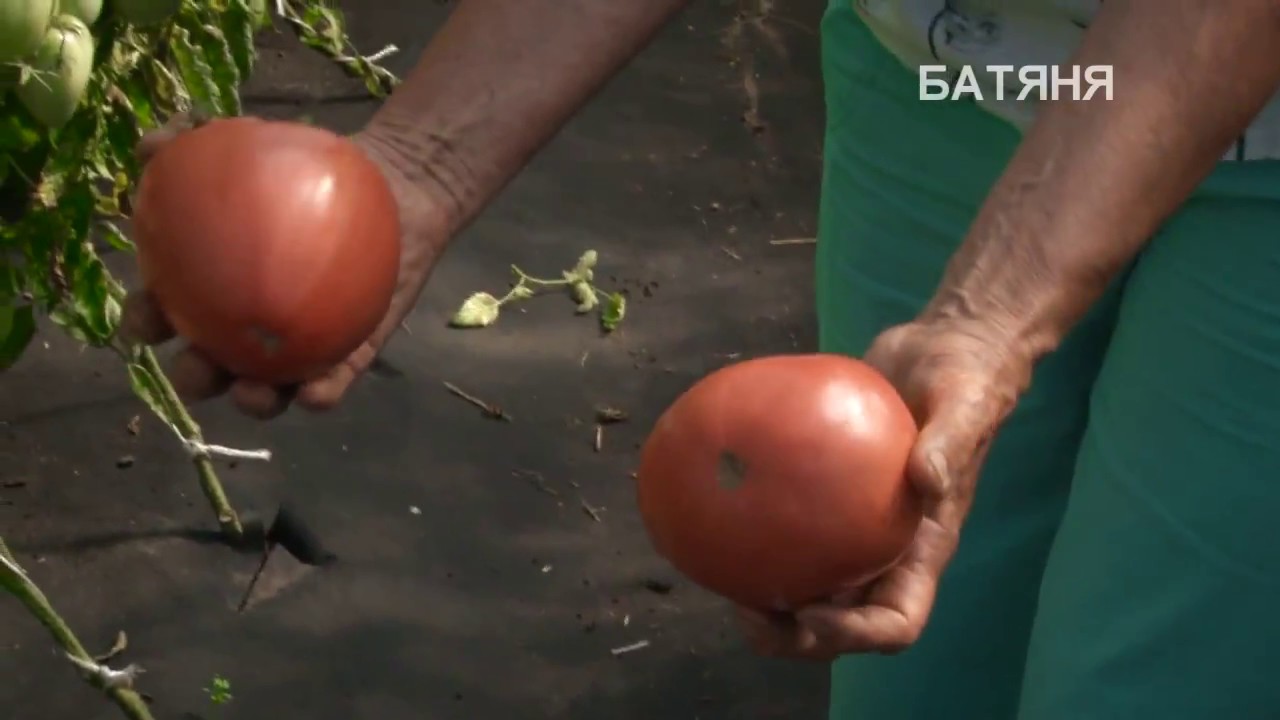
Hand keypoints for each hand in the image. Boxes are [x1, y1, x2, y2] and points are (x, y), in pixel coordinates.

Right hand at [118, 114, 448, 418]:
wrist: (394, 185)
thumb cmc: (310, 172)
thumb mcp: (253, 146)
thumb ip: (198, 140)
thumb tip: (151, 146)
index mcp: (214, 286)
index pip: (166, 311)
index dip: (146, 323)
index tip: (146, 320)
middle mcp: (251, 325)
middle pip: (209, 366)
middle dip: (194, 379)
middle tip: (196, 368)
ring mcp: (301, 345)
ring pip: (267, 390)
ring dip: (253, 400)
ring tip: (254, 392)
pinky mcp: (349, 356)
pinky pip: (331, 384)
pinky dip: (319, 396)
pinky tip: (313, 395)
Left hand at [737, 317, 1032, 659]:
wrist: (943, 350)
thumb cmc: (967, 381)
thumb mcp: (967, 403)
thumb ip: (950, 442)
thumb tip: (926, 476)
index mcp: (924, 550)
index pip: (897, 621)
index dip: (856, 635)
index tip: (812, 615)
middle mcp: (886, 550)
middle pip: (841, 621)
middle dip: (794, 634)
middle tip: (745, 611)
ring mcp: (852, 526)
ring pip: (806, 582)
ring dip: (764, 597)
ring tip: (718, 580)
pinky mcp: (824, 492)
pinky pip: (787, 521)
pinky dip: (750, 527)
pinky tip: (711, 504)